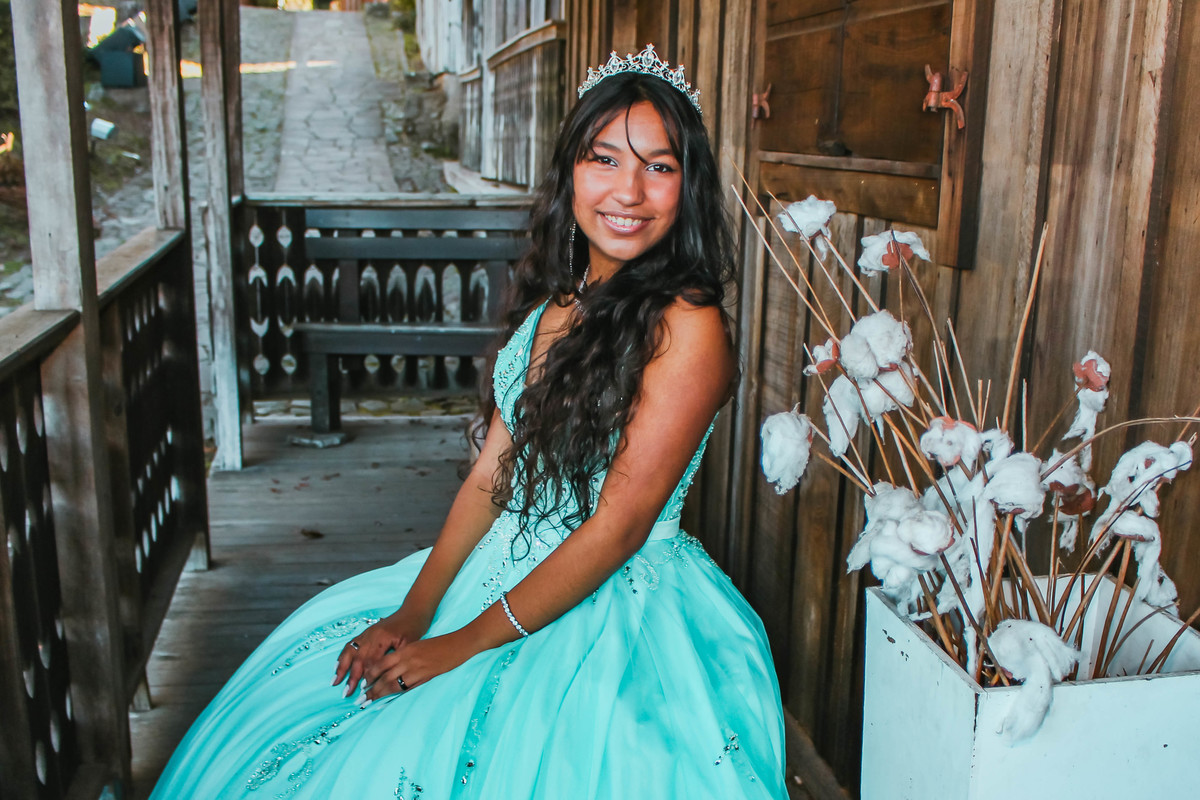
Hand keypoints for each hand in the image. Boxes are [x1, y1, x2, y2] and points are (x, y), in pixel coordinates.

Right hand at [333, 607, 429, 695]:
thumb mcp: (409, 644)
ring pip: (350, 651)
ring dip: (342, 667)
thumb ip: (395, 659)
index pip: (370, 661)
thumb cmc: (414, 628)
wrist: (413, 611)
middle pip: (358, 658)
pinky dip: (343, 656)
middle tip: (347, 692)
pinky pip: (350, 644)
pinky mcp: (365, 632)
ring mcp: (366, 632)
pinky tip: (338, 666)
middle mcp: (371, 634)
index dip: (366, 677)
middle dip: (351, 676)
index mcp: (382, 638)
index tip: (362, 690)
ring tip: (335, 681)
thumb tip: (383, 677)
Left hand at [361, 630, 478, 700]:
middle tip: (361, 699)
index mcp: (404, 649)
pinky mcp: (425, 677)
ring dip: (379, 694)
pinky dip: (395, 695)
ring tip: (369, 702)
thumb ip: (404, 656)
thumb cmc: (440, 645)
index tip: (363, 683)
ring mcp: (416, 668)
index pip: (381, 663)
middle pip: (383, 675)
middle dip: (371, 688)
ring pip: (392, 683)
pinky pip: (406, 688)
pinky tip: (389, 700)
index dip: (370, 674)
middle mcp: (407, 658)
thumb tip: (390, 669)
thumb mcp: (418, 646)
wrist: (459, 644)